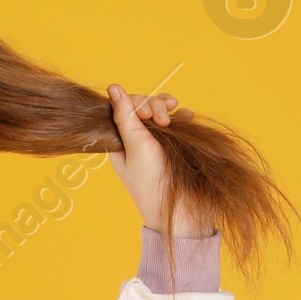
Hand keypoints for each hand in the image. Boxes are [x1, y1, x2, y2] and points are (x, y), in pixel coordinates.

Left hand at [105, 83, 214, 237]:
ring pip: (160, 112)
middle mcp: (137, 141)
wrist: (181, 211)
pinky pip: (178, 123)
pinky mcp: (175, 147)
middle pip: (142, 107)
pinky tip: (187, 118)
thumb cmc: (153, 183)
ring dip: (167, 109)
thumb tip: (112, 87)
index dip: (136, 103)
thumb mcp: (136, 146)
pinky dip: (182, 117)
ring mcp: (157, 144)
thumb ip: (125, 116)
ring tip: (175, 118)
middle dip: (154, 106)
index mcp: (120, 143)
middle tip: (163, 119)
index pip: (123, 108)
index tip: (146, 114)